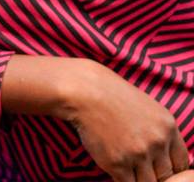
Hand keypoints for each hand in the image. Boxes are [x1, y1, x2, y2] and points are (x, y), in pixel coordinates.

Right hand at [66, 61, 188, 181]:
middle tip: (136, 163)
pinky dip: (120, 177)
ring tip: (124, 163)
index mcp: (167, 126)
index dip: (169, 167)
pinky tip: (112, 163)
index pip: (181, 163)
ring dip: (136, 177)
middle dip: (152, 172)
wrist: (83, 89)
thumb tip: (166, 156)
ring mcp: (138, 153)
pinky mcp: (118, 163)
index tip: (157, 166)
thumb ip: (159, 131)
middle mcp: (157, 141)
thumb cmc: (111, 94)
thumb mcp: (146, 107)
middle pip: (165, 175)